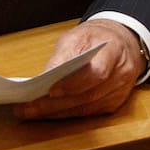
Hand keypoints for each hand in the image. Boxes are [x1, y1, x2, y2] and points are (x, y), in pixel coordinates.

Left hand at [14, 19, 143, 119]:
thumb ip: (62, 56)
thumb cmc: (95, 37)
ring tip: (32, 112)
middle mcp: (121, 74)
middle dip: (55, 104)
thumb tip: (44, 77)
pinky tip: (49, 112)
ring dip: (57, 112)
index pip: (97, 73)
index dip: (74, 84)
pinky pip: (88, 113)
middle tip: (29, 108)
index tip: (51, 90)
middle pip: (87, 95)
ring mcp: (119, 91)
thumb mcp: (77, 35)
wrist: (120, 41)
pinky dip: (67, 113)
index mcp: (113, 51)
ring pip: (86, 108)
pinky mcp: (114, 103)